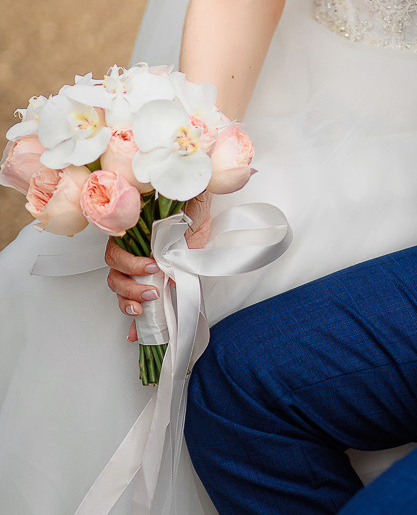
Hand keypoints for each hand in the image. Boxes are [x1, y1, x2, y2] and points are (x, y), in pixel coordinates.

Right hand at [105, 191, 211, 342]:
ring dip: (129, 301)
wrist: (203, 225)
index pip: (118, 246)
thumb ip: (187, 189)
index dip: (130, 261)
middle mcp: (132, 249)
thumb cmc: (193, 211)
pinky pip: (132, 304)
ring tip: (147, 307)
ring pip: (119, 287)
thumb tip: (187, 182)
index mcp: (136, 229)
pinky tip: (136, 333)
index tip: (153, 266)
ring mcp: (137, 268)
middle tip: (154, 289)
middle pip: (115, 270)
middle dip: (131, 284)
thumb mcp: (193, 198)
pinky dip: (133, 321)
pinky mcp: (148, 283)